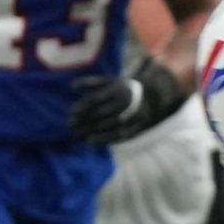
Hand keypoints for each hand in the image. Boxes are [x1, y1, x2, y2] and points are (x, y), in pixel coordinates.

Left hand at [70, 60, 187, 142]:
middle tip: (71, 127)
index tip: (71, 114)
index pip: (96, 99)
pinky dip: (105, 139)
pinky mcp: (138, 127)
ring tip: (78, 136)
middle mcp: (127, 102)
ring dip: (93, 132)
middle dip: (85, 121)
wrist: (152, 97)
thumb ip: (91, 82)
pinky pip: (120, 135)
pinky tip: (92, 142)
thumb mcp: (109, 81)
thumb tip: (72, 86)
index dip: (83, 107)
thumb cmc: (123, 89)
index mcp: (118, 88)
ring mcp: (134, 115)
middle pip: (102, 114)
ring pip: (110, 126)